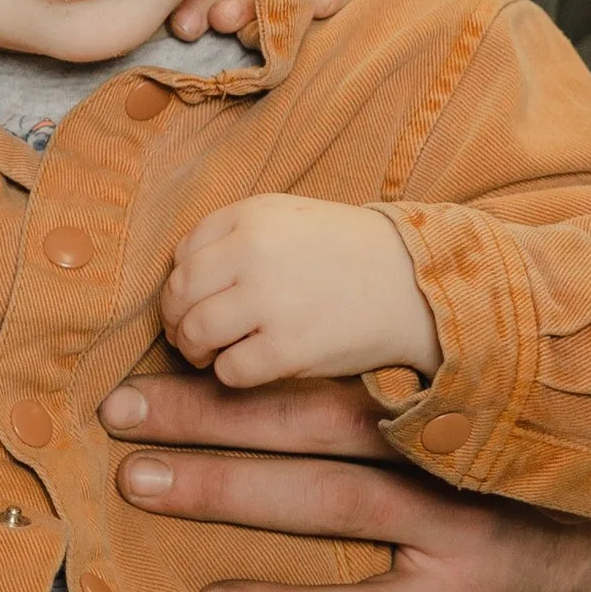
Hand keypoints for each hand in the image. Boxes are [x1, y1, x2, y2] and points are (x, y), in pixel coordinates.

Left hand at [101, 367, 590, 591]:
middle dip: (206, 417)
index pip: (316, 375)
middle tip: (120, 414)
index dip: (235, 368)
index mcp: (427, 399)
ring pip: (324, 502)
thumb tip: (258, 347)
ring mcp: (444, 531)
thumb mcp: (452, 411)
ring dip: (226, 491)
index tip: (155, 355)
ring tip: (143, 482)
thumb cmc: (498, 472)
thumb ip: (375, 387)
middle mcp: (432, 455)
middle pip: (306, 427)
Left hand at [163, 196, 440, 389]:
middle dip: (176, 321)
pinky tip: (249, 366)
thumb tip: (180, 272)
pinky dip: (229, 375)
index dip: (179, 283)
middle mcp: (254, 254)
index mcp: (252, 216)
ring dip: (195, 351)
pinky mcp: (287, 349)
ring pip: (195, 334)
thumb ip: (236, 234)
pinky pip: (229, 371)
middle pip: (179, 294)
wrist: (414, 286)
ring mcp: (270, 302)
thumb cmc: (348, 254)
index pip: (182, 253)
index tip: (192, 301)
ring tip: (211, 355)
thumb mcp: (290, 218)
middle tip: (188, 337)